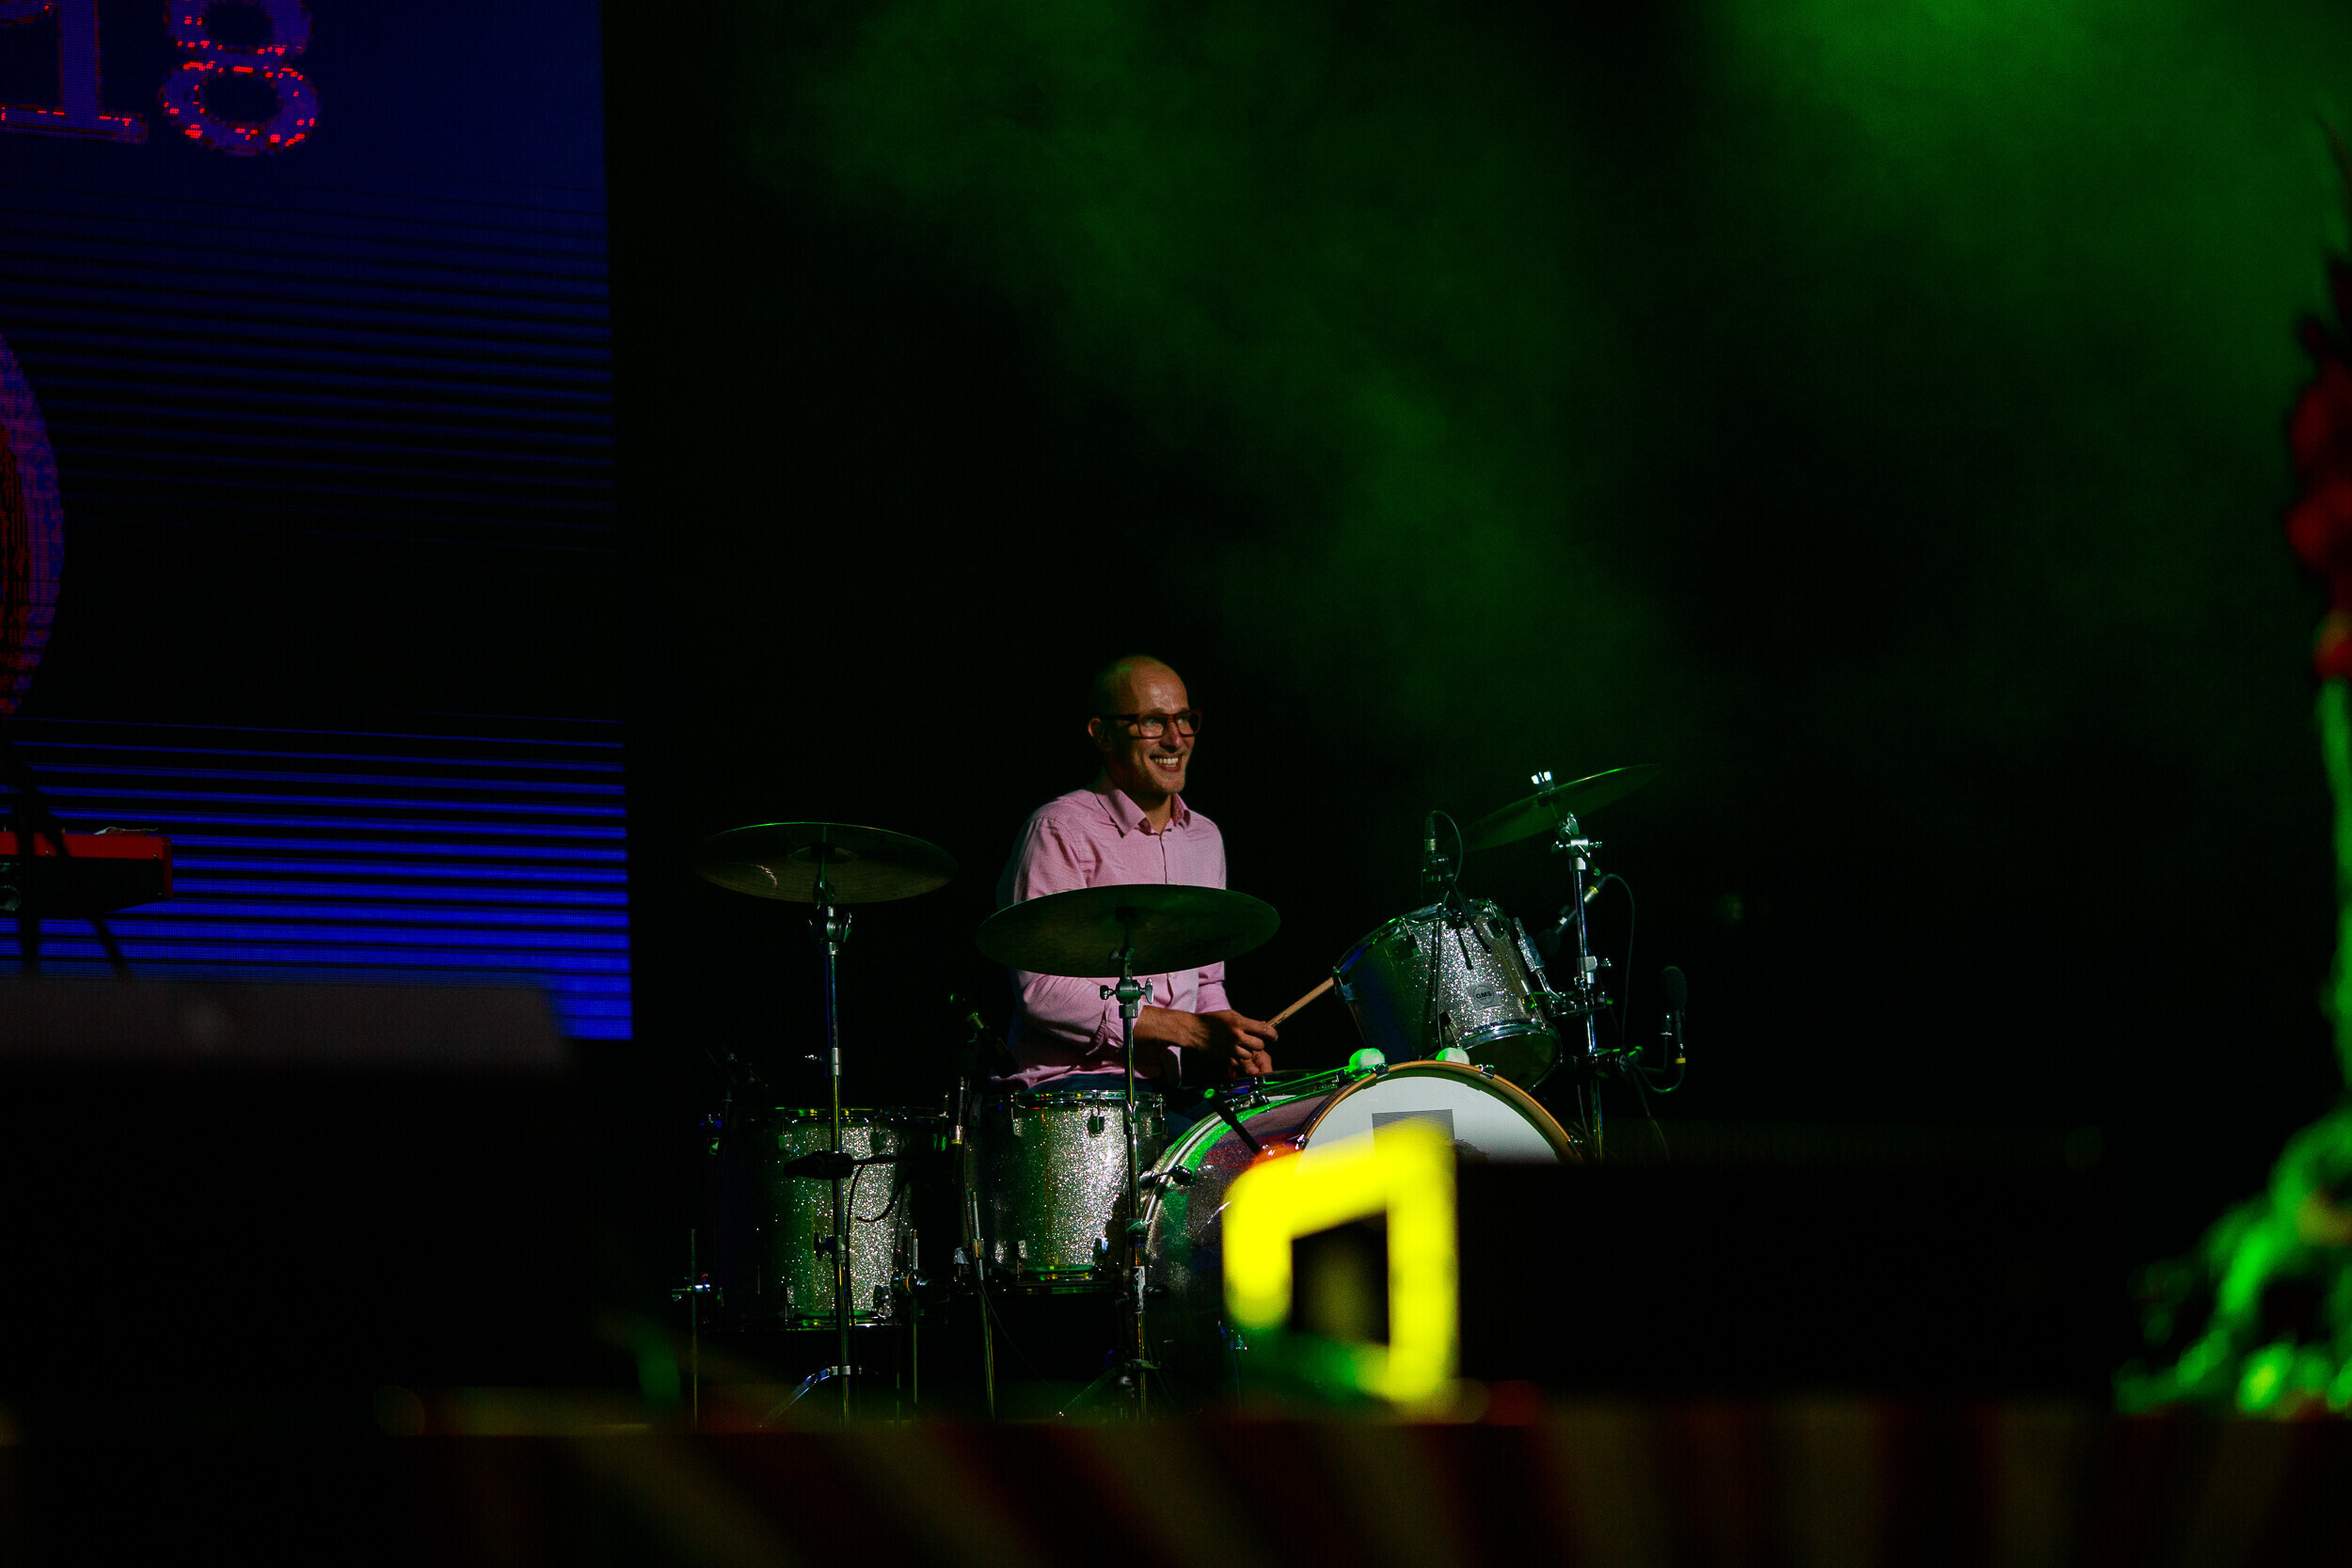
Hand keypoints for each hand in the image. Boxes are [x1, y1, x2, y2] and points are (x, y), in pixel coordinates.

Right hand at [1138, 1006, 1274, 1076]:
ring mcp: (1231, 1049)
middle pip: (1260, 1045)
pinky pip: (1240, 1062)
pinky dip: (1238, 1059)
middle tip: (1252, 1040)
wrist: (1193, 1031)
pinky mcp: (1225, 1058)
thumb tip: (1264, 1027)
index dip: (1273, 1034)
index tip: (1274, 1037)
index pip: (1264, 1030)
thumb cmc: (1212, 1020)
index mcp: (1239, 1023)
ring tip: (1240, 1045)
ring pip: (1250, 1055)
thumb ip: (1247, 1022)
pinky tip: (1231, 1051)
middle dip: (1259, 1043)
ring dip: (1248, 1051)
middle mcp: (1237, 1036)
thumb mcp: (1231, 1015)